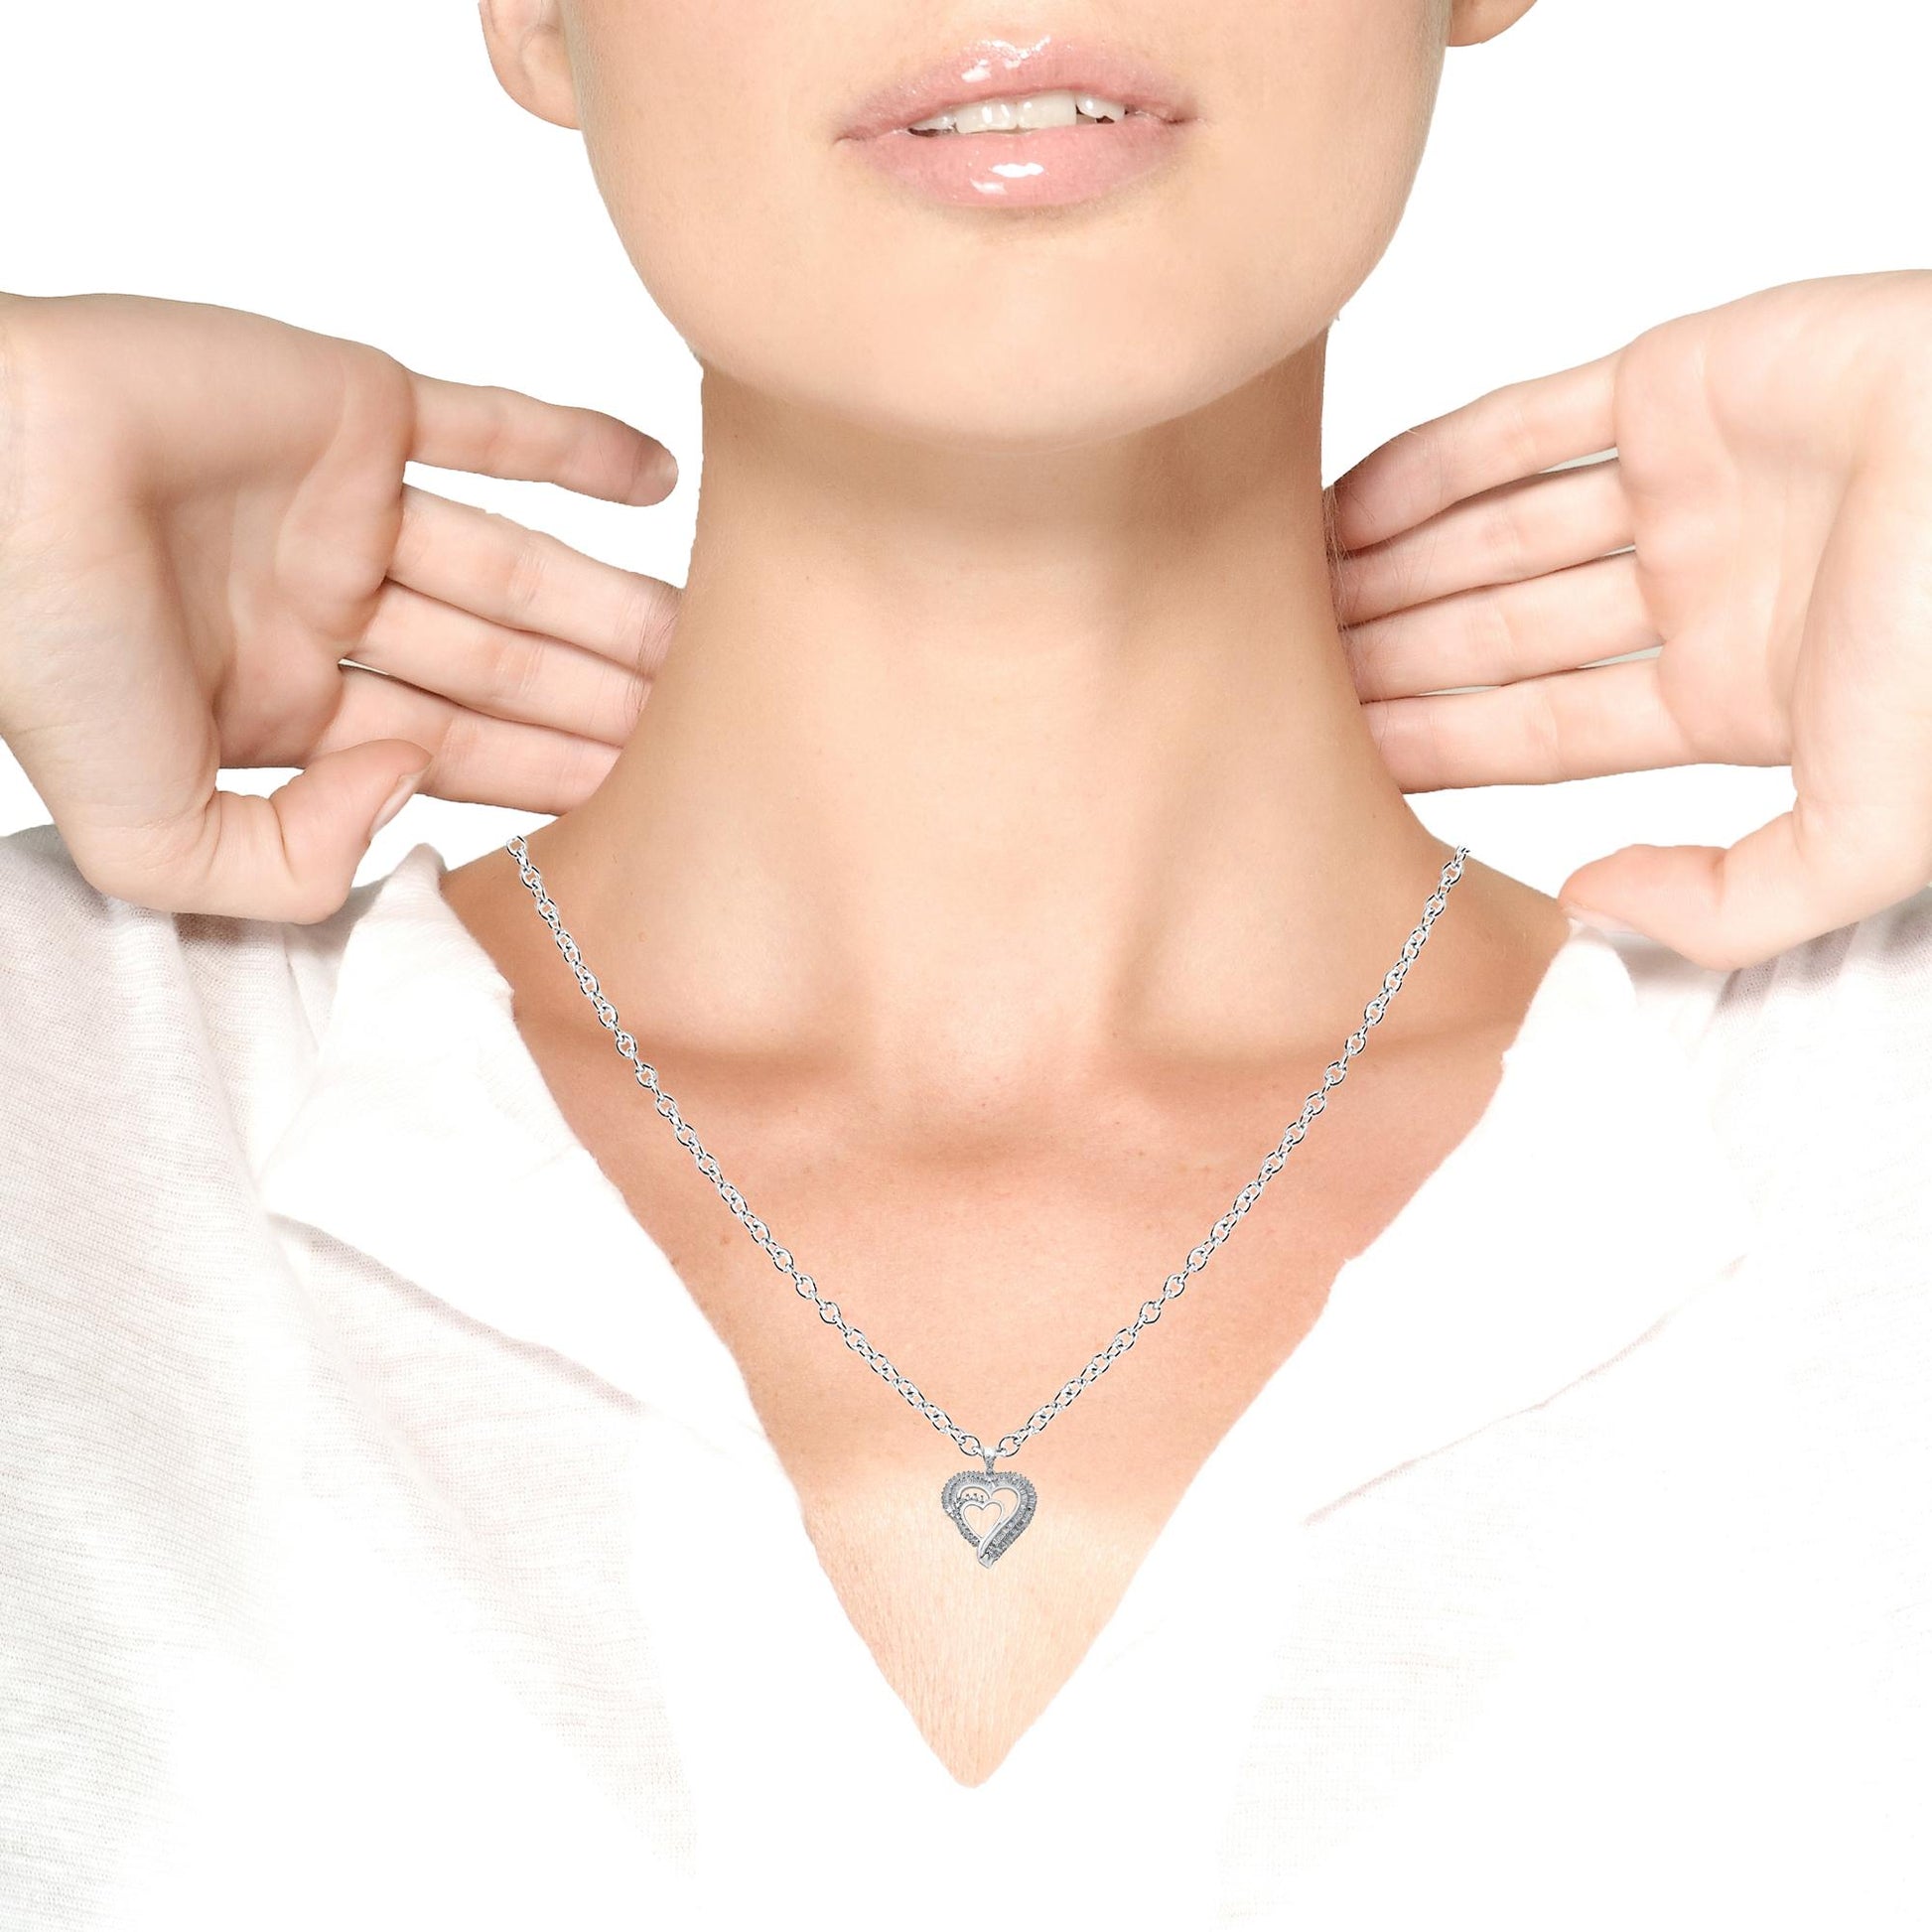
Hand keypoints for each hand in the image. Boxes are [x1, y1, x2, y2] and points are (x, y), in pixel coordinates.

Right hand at [0, 292, 678, 920]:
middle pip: (503, 664)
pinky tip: (661, 477)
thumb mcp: (152, 839)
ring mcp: (344, 507)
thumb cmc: (39, 652)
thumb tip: (417, 789)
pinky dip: (576, 444)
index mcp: (284, 711)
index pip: (455, 753)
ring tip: (714, 638)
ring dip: (612, 601)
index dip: (553, 776)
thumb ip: (291, 865)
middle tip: (720, 728)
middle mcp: (326, 611)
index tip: (654, 805)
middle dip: (602, 701)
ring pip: (515, 564)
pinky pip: (488, 423)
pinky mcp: (352, 404)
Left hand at [1325, 270, 1931, 970]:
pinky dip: (1431, 465)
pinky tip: (1343, 509)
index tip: (1325, 761)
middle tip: (1270, 681)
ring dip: (1391, 567)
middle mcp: (1696, 593)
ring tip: (1279, 601)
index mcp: (1731, 697)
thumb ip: (1733, 902)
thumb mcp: (1869, 836)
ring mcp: (1685, 486)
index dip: (1432, 744)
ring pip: (1494, 536)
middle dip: (1392, 657)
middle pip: (1498, 636)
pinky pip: (1523, 428)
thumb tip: (1585, 899)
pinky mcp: (1679, 380)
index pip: (1537, 732)